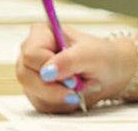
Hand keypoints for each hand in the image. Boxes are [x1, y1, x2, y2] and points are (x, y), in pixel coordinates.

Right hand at [15, 23, 136, 112]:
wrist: (111, 73)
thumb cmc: (102, 56)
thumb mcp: (92, 54)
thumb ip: (70, 59)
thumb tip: (48, 71)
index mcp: (43, 34)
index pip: (31, 54)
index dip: (48, 67)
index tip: (71, 75)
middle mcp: (33, 54)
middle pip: (26, 76)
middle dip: (54, 86)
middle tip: (77, 86)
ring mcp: (32, 74)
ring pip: (34, 93)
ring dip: (61, 95)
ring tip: (80, 86)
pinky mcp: (37, 92)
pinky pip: (42, 104)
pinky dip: (61, 103)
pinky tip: (74, 93)